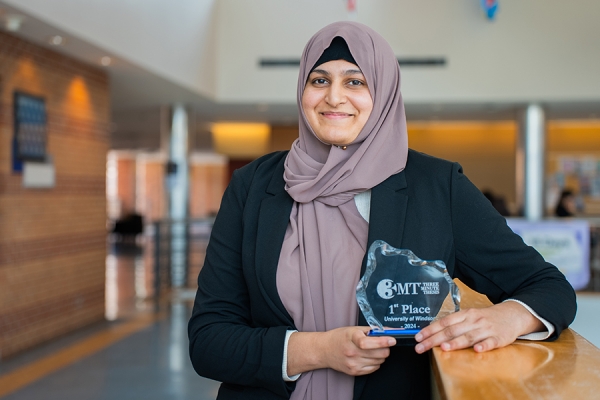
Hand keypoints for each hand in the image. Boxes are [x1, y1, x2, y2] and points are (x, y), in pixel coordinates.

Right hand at [287, 327, 394, 375]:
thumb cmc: (339, 338)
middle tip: (383, 343)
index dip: (383, 341)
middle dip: (385, 348)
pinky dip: (375, 362)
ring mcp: (353, 363)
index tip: (392, 339)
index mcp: (352, 338)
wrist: (324, 350)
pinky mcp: (354, 372)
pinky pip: (374, 368)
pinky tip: (368, 357)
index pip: (369, 342)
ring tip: (372, 350)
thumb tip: (389, 331)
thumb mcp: (353, 329)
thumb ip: (371, 330)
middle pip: (379, 353)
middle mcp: (352, 352)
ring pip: (379, 361)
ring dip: (380, 355)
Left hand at [414, 302, 544, 353]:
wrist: (512, 315)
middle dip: (435, 339)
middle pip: (452, 330)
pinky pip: (490, 342)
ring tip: (444, 347)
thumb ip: (455, 324)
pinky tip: (477, 350)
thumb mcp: (469, 316)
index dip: (430, 329)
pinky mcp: (499, 338)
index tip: (418, 337)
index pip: (444, 322)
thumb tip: (434, 332)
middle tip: (421, 347)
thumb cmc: (486, 318)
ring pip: (469, 336)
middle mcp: (474, 320)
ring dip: (456, 342)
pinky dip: (484, 346)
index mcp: (465, 314)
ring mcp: (486, 329)